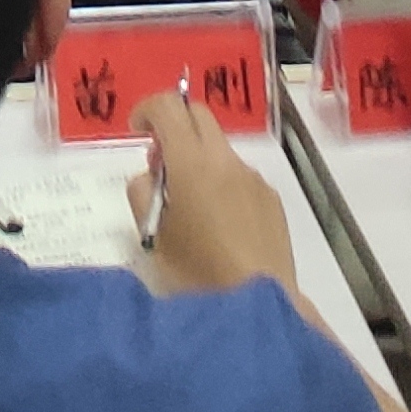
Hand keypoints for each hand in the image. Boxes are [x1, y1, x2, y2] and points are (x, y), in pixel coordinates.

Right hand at [128, 90, 299, 297]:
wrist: (256, 304)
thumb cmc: (196, 273)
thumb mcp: (153, 235)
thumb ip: (142, 193)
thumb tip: (153, 176)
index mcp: (192, 164)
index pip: (169, 107)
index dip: (147, 109)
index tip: (137, 132)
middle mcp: (226, 161)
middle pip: (198, 116)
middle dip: (175, 128)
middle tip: (161, 166)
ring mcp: (254, 179)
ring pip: (220, 149)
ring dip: (200, 160)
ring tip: (191, 209)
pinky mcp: (272, 199)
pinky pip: (240, 176)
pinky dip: (223, 184)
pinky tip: (220, 226)